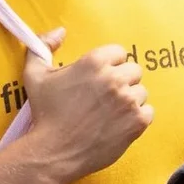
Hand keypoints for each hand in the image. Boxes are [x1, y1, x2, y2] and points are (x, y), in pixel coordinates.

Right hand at [12, 29, 151, 183]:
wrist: (54, 151)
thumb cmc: (45, 113)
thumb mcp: (35, 75)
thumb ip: (43, 46)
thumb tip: (60, 31)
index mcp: (95, 62)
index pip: (119, 53)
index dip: (110, 65)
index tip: (98, 78)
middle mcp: (115, 78)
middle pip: (134, 70)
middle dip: (121, 81)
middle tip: (103, 97)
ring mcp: (129, 100)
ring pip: (141, 92)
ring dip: (129, 100)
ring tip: (108, 113)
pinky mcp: (138, 121)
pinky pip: (148, 111)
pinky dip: (137, 117)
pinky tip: (118, 123)